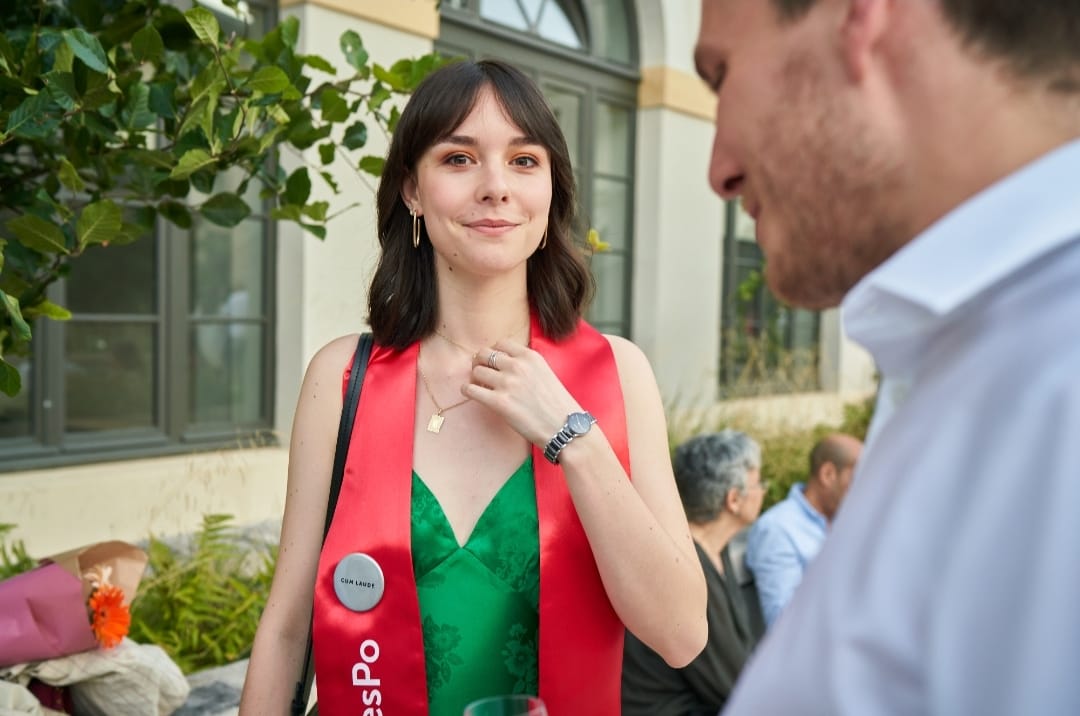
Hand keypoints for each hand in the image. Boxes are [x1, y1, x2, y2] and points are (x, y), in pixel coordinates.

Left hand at [463, 339, 580, 446]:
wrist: (565, 427)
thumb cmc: (557, 404)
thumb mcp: (545, 373)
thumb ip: (526, 364)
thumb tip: (503, 362)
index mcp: (530, 356)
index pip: (501, 344)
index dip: (494, 353)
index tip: (494, 362)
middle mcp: (517, 366)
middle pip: (484, 354)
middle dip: (480, 362)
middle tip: (482, 373)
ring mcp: (507, 383)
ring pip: (476, 371)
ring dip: (475, 378)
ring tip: (480, 387)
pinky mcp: (499, 402)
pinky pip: (471, 390)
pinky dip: (468, 390)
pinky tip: (472, 394)